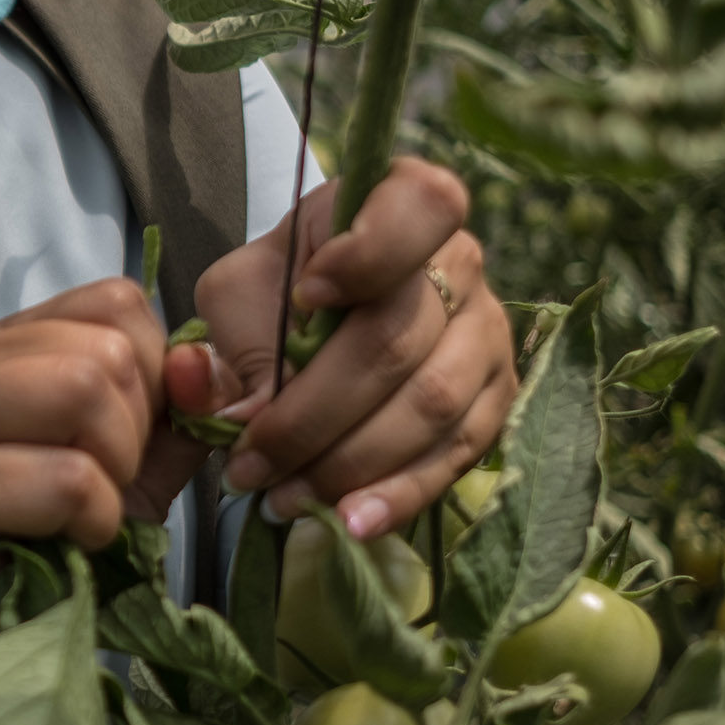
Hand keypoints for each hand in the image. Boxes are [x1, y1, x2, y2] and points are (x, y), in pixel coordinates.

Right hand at [0, 278, 199, 582]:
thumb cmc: (50, 540)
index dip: (154, 375)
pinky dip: (94, 519)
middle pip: (105, 350)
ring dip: (114, 469)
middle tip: (100, 486)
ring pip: (82, 389)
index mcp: (1, 346)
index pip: (113, 303)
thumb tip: (204, 364)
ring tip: (84, 510)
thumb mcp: (133, 465)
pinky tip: (69, 541)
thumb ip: (180, 409)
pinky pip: (66, 478)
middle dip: (134, 432)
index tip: (126, 441)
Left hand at [183, 158, 516, 538]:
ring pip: (431, 405)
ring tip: (284, 501)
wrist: (318, 316)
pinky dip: (400, 493)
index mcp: (400, 201)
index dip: (370, 252)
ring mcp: (488, 332)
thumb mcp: (237, 295)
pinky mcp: (498, 397)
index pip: (421, 206)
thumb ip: (226, 344)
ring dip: (350, 463)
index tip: (307, 293)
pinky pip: (458, 452)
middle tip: (250, 464)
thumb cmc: (278, 290)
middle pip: (398, 341)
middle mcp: (462, 261)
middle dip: (315, 415)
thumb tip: (229, 416)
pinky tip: (351, 523)